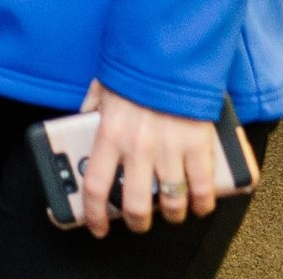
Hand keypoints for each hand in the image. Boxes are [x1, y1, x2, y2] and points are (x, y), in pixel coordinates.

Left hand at [78, 80, 221, 236]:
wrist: (169, 55)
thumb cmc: (135, 71)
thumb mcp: (101, 90)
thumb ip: (90, 110)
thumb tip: (80, 123)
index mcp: (108, 135)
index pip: (94, 186)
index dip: (93, 214)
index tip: (96, 226)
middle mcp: (137, 148)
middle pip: (134, 203)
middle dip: (137, 221)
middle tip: (138, 222)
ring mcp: (169, 150)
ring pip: (170, 201)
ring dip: (172, 214)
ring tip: (171, 213)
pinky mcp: (197, 147)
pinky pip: (201, 187)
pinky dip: (202, 203)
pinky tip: (200, 205)